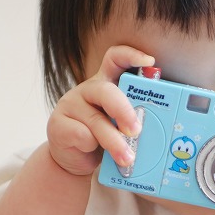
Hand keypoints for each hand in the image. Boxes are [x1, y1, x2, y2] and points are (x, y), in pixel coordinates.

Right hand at [46, 45, 153, 176]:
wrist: (73, 159)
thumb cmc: (102, 138)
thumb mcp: (119, 125)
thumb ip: (133, 120)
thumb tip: (157, 130)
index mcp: (107, 83)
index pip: (116, 59)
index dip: (131, 55)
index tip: (149, 61)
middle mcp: (88, 89)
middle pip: (106, 91)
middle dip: (124, 111)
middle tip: (136, 130)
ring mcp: (70, 104)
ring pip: (96, 120)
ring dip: (114, 142)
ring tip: (127, 158)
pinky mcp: (58, 124)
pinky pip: (81, 135)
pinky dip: (91, 147)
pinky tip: (92, 151)